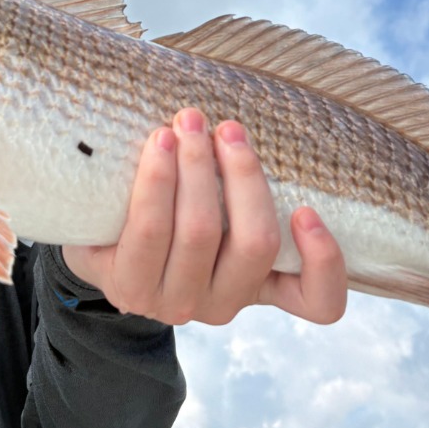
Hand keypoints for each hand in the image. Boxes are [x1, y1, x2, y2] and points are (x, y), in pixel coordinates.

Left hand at [62, 108, 347, 326]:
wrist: (103, 244)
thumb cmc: (175, 218)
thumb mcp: (222, 213)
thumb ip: (244, 190)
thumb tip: (246, 128)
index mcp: (262, 286)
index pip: (319, 302)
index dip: (325, 263)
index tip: (307, 211)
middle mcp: (225, 304)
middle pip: (254, 242)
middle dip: (243, 175)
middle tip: (228, 128)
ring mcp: (177, 303)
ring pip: (199, 231)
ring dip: (195, 166)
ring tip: (185, 123)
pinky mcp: (130, 288)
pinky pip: (147, 230)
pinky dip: (157, 182)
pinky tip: (161, 148)